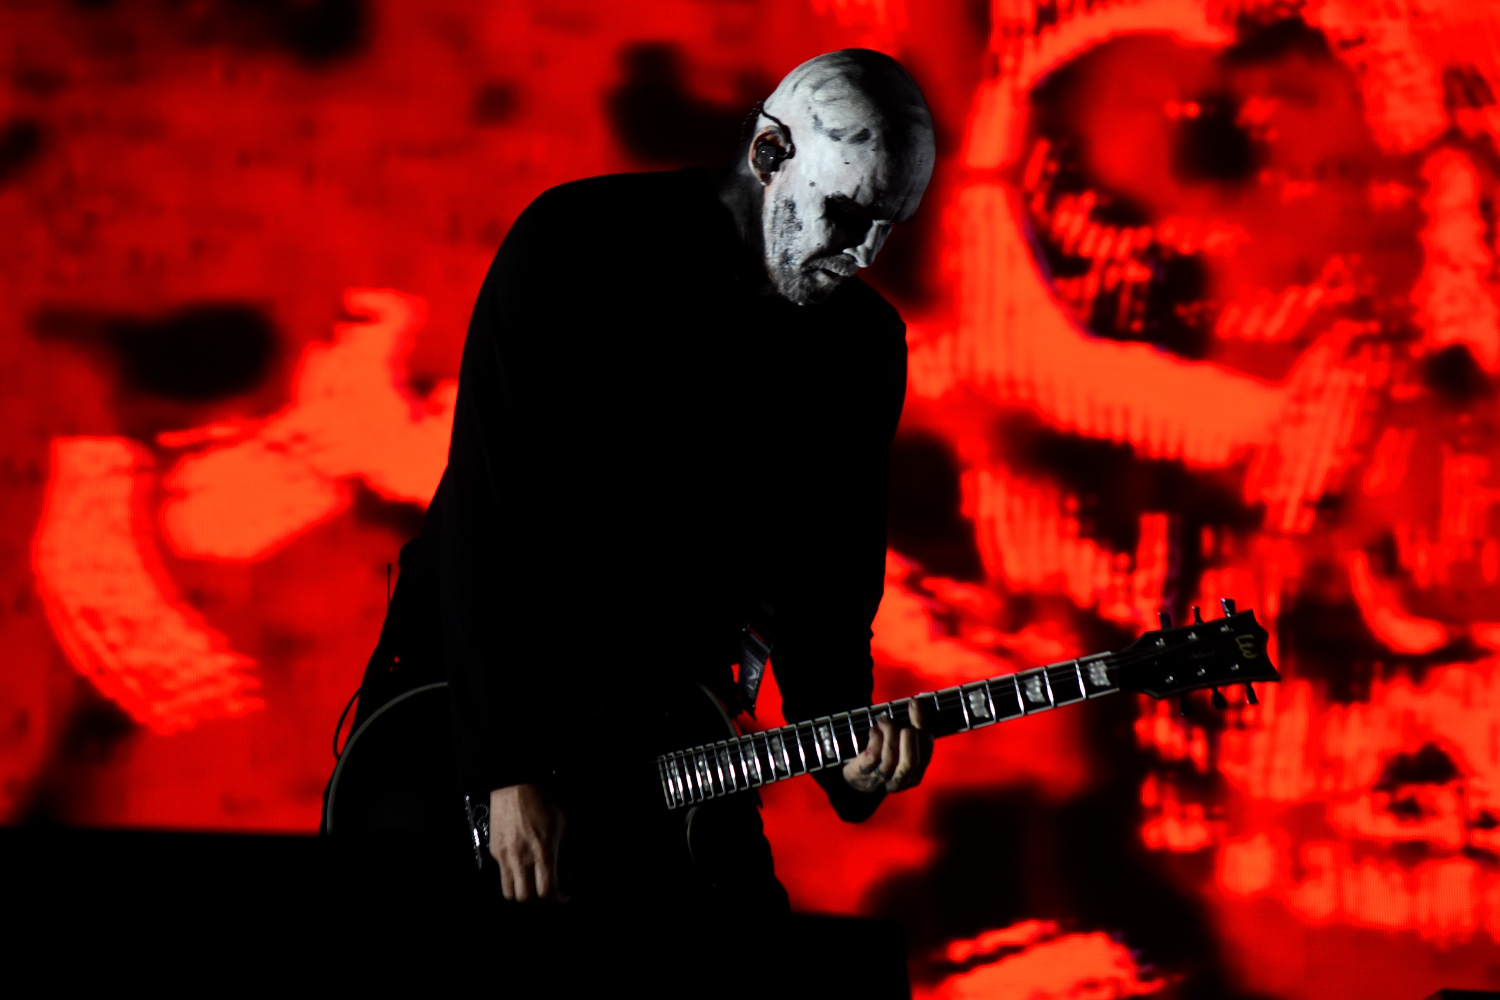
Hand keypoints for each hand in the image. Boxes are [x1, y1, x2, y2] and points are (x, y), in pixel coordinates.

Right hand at [489, 783, 567, 901]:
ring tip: (532, 883)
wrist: (516, 785)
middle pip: (525, 898)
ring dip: (522, 892)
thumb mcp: (566, 828)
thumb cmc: (543, 800)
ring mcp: (505, 856)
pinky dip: (513, 877)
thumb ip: (568, 858)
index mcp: (543, 852)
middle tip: (547, 890)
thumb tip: (568, 879)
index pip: (547, 892)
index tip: (563, 896)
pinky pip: (502, 874)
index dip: (557, 900)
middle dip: (538, 899)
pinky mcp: (495, 851)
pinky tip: (522, 867)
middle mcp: (522, 857)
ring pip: (509, 892)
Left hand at [842, 699, 932, 793]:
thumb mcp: (900, 745)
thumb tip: (917, 703)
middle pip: (911, 762)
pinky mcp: (864, 774)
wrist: (855, 779)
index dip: (922, 725)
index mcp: (916, 772)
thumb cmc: (882, 755)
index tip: (915, 703)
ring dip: (889, 733)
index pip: (926, 751)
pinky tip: (874, 730)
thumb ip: (911, 728)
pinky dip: (876, 738)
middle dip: (908, 736)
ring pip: (890, 758)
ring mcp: (881, 779)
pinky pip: (873, 756)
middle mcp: (901, 780)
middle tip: (899, 720)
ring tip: (884, 720)